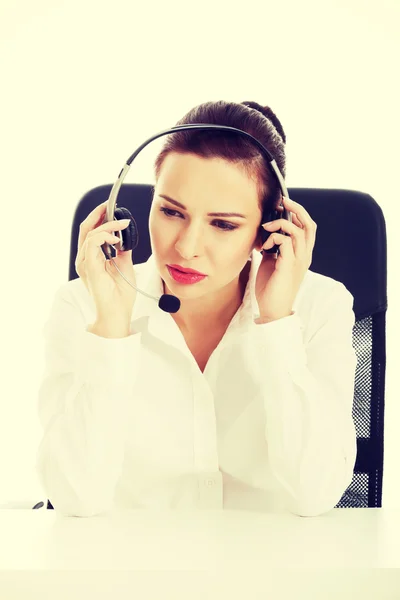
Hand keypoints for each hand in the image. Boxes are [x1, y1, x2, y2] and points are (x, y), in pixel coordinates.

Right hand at [75, 201, 136, 321]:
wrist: (118, 313)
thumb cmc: (120, 295)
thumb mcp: (124, 265)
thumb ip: (122, 250)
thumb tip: (125, 236)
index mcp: (92, 258)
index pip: (92, 232)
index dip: (100, 218)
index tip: (113, 209)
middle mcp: (85, 259)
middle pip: (86, 229)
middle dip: (98, 214)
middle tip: (111, 205)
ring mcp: (85, 263)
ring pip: (90, 234)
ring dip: (107, 225)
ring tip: (122, 224)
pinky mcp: (88, 267)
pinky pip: (92, 243)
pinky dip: (103, 236)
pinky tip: (115, 238)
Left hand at [254, 195, 316, 321]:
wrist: (272, 310)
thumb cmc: (270, 288)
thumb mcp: (271, 262)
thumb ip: (273, 248)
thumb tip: (267, 235)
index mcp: (302, 255)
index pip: (308, 228)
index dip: (298, 213)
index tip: (283, 205)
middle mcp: (304, 256)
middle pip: (309, 225)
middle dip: (297, 209)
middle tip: (282, 202)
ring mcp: (299, 261)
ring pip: (299, 231)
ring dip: (281, 224)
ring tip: (267, 228)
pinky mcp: (289, 266)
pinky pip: (286, 243)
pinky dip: (275, 238)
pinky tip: (265, 246)